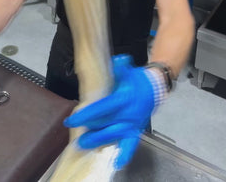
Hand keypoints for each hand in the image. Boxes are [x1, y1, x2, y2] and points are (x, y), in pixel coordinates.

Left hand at [64, 55, 159, 169]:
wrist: (154, 88)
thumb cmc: (135, 79)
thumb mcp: (126, 70)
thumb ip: (119, 67)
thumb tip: (115, 62)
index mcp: (123, 98)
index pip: (101, 108)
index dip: (85, 115)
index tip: (71, 120)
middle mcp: (127, 113)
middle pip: (105, 125)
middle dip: (89, 132)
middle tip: (76, 136)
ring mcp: (132, 123)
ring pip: (114, 136)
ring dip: (98, 142)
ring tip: (84, 145)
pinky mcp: (137, 131)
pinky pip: (131, 145)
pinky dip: (124, 154)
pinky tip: (116, 163)